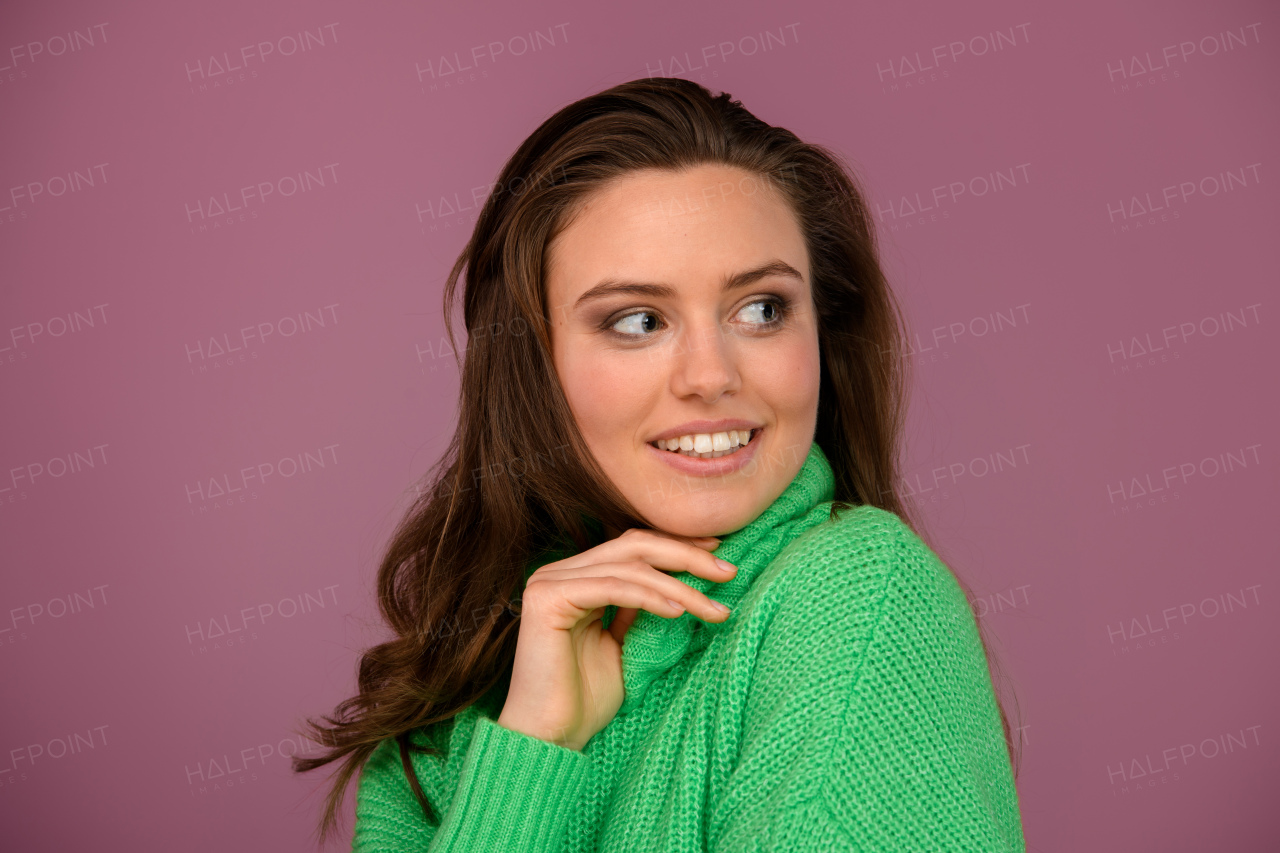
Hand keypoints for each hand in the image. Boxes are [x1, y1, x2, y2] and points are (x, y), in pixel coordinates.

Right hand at [495, 528, 736, 750]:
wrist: (550, 737)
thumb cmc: (584, 700)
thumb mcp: (622, 647)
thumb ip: (639, 612)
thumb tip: (679, 587)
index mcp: (575, 578)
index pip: (632, 547)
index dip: (676, 546)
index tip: (718, 555)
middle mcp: (559, 572)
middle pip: (634, 546)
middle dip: (686, 556)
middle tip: (729, 572)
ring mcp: (550, 582)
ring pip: (630, 567)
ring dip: (679, 584)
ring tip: (714, 608)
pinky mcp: (548, 598)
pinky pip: (613, 587)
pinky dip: (650, 596)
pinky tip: (680, 611)